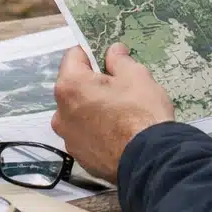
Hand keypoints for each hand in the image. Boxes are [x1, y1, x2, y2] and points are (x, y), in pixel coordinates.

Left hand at [51, 44, 175, 181]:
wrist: (150, 161)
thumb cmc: (142, 113)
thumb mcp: (136, 76)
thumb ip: (119, 60)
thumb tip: (113, 51)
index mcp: (70, 86)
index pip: (74, 56)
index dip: (93, 53)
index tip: (110, 58)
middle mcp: (60, 112)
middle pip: (73, 86)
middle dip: (92, 82)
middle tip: (120, 87)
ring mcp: (68, 137)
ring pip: (77, 111)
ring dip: (92, 107)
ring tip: (120, 113)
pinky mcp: (79, 156)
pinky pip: (84, 133)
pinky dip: (96, 129)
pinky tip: (117, 133)